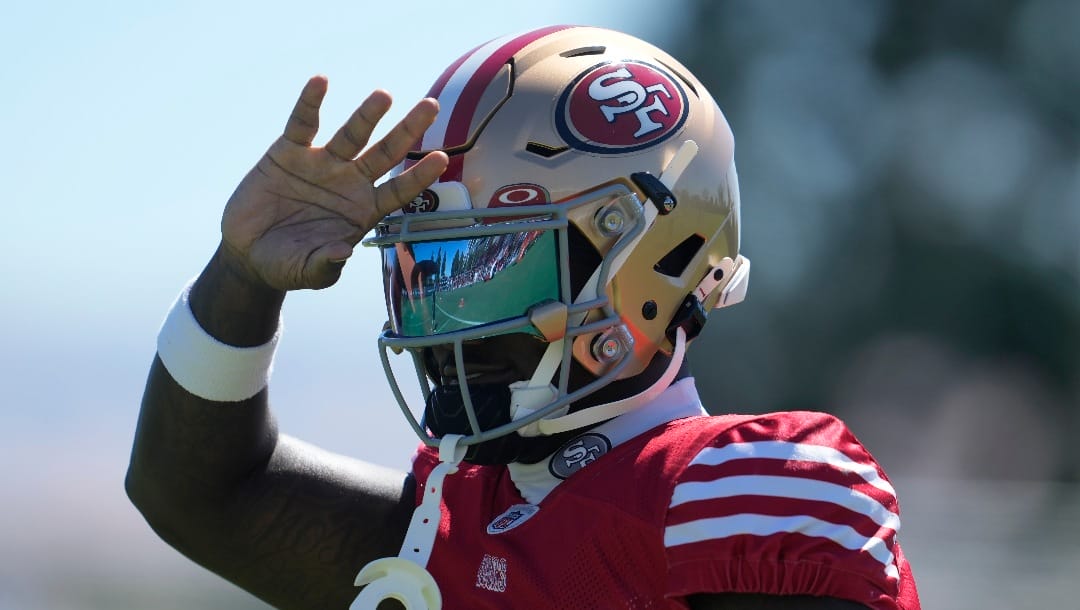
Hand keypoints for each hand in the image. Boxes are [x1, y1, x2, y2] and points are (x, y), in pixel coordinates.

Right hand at [220, 75, 448, 290]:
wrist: (249, 252)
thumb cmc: (287, 265)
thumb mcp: (308, 271)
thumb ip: (326, 265)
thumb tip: (343, 253)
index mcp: (364, 210)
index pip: (399, 190)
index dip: (419, 175)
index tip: (441, 159)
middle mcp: (349, 182)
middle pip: (386, 152)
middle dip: (408, 130)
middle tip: (430, 106)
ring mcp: (322, 163)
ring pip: (352, 134)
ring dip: (367, 114)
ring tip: (384, 96)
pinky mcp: (289, 152)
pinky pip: (303, 124)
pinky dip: (310, 103)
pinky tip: (320, 82)